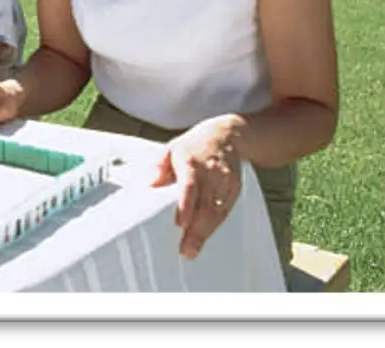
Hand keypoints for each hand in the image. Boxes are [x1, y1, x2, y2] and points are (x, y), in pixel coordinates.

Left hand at [153, 115, 244, 258]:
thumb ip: (159, 166)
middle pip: (205, 205)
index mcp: (191, 161)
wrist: (227, 135)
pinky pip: (225, 210)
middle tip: (186, 250)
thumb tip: (149, 182)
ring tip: (192, 249)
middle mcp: (211, 172)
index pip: (190, 185)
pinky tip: (204, 236)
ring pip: (217, 211)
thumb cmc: (194, 146)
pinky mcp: (235, 188)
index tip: (180, 223)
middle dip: (196, 230)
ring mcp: (225, 181)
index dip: (186, 205)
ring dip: (205, 232)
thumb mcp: (171, 148)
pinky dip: (215, 225)